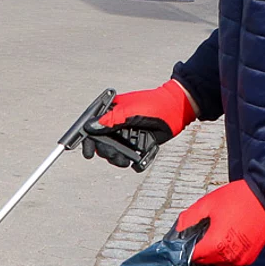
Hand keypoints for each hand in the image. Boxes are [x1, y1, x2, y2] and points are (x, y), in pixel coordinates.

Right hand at [80, 80, 195, 167]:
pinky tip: (132, 160)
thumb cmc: (153, 104)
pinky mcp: (137, 142)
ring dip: (116, 158)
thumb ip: (110, 120)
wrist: (176, 109)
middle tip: (113, 155)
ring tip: (124, 160)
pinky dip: (129, 159)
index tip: (88, 152)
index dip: (88, 139)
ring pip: (114, 150)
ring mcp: (127, 133)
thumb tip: (89, 127)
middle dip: (106, 151)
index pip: (92, 126)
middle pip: (102, 142)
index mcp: (110, 111)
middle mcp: (116, 123)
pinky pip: (128, 155)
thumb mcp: (130, 112)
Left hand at [176, 180, 264, 265]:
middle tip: (204, 231)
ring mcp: (240, 260)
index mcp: (216, 244)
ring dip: (213, 252)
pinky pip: (230, 261)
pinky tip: (229, 237)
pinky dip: (226, 253)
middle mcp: (228, 257)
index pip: (192, 256)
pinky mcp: (249, 260)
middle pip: (204, 261)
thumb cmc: (238, 199)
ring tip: (218, 233)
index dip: (186, 248)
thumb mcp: (207, 204)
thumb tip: (178, 231)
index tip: (186, 239)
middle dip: (200, 249)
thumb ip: (188, 219)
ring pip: (217, 263)